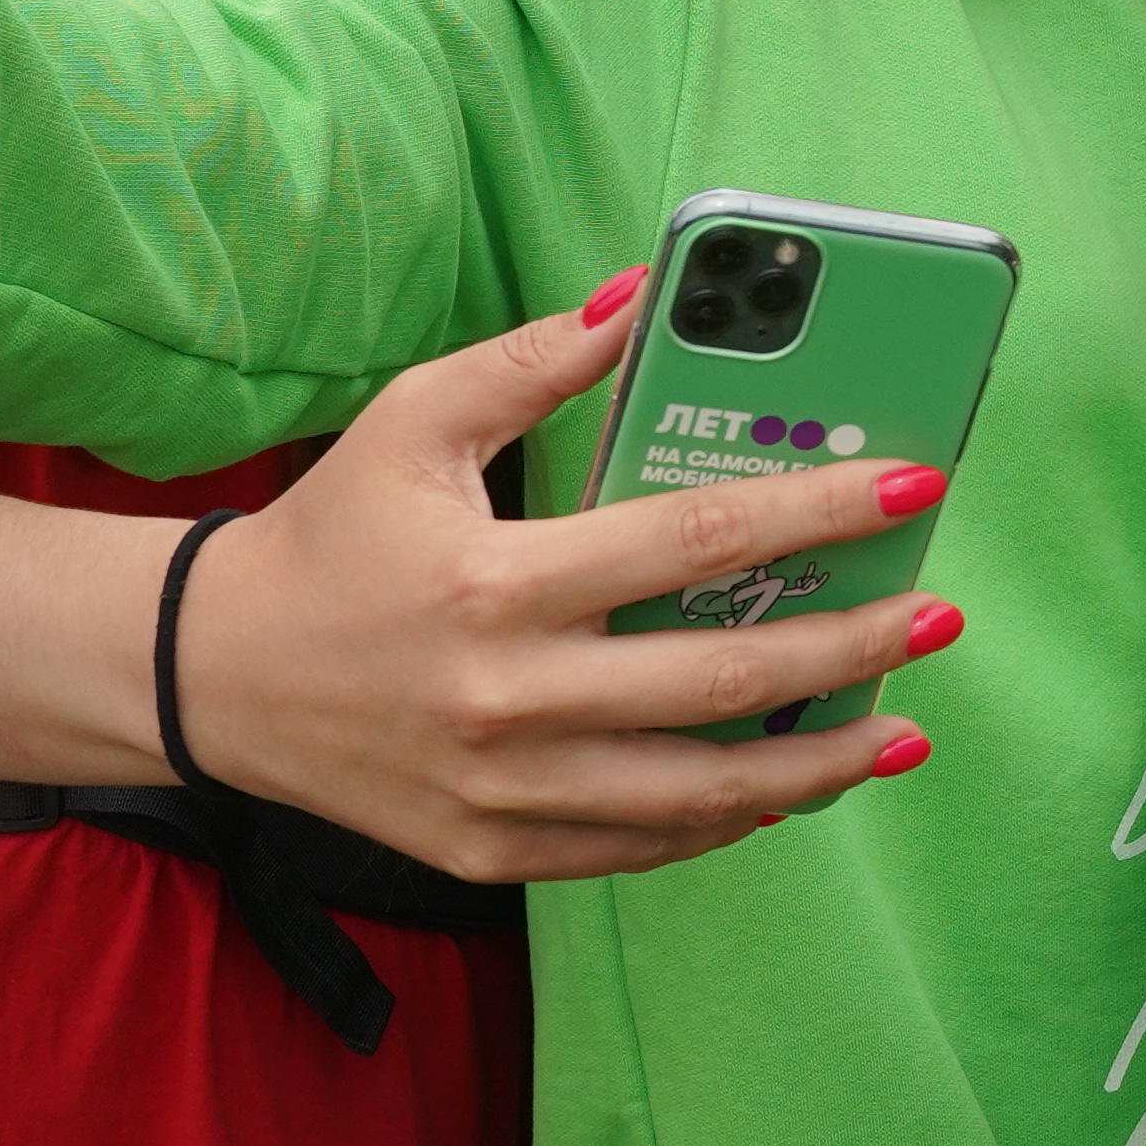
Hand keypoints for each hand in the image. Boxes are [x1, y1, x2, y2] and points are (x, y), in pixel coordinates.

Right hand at [165, 273, 952, 881]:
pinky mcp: (490, 852)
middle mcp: (507, 698)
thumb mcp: (415, 421)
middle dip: (854, 648)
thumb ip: (538, 361)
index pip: (694, 541)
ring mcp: (501, 791)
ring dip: (815, 765)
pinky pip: (637, 849)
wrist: (207, 677)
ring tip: (900, 732)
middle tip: (939, 618)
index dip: (816, 514)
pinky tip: (785, 787)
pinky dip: (722, 821)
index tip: (910, 486)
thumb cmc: (327, 535)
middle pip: (722, 679)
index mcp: (496, 583)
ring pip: (697, 794)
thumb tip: (646, 293)